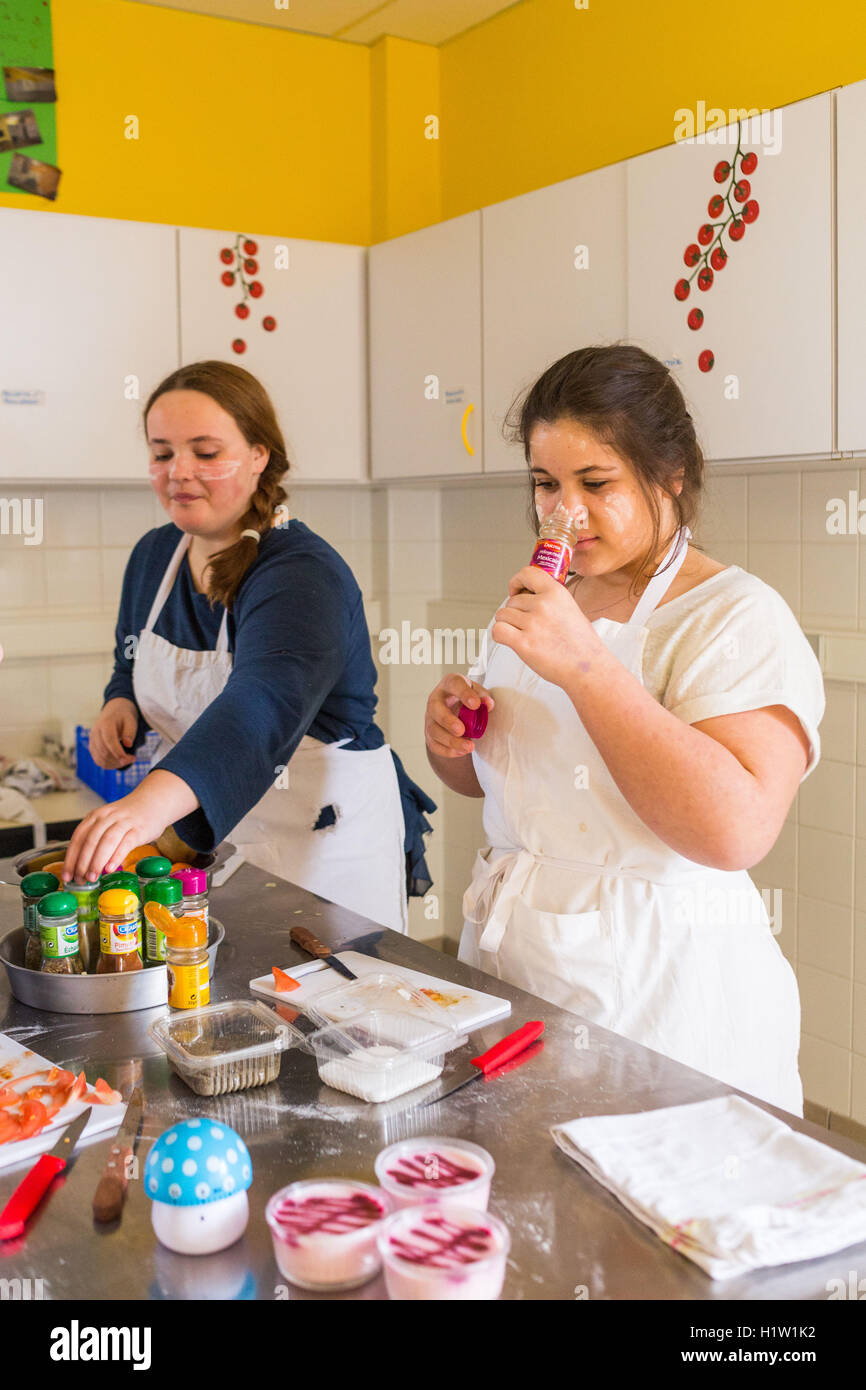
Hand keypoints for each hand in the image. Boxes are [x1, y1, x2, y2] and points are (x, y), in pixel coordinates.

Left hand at [62, 772, 194, 882]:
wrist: (153, 802)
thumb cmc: (128, 818)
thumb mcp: (107, 823)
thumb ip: (96, 840)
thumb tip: (83, 867)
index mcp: (95, 816)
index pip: (78, 838)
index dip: (70, 858)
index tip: (66, 875)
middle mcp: (107, 817)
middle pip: (90, 840)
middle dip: (82, 863)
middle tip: (80, 880)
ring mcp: (124, 822)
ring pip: (106, 841)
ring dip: (97, 862)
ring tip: (92, 878)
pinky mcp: (139, 829)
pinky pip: (126, 843)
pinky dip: (116, 856)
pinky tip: (110, 869)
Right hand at [89, 698, 138, 768]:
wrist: (113, 712)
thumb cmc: (124, 718)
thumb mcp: (131, 721)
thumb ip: (129, 732)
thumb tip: (128, 744)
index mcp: (105, 723)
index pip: (109, 740)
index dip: (118, 752)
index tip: (128, 759)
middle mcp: (95, 732)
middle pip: (104, 751)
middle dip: (118, 759)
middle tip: (132, 759)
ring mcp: (92, 740)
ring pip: (99, 758)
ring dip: (114, 764)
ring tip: (127, 760)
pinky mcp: (92, 747)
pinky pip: (98, 760)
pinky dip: (108, 765)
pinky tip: (119, 762)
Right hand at [425, 674, 494, 758]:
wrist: (455, 710)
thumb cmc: (468, 698)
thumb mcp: (477, 692)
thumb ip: (483, 697)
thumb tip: (488, 704)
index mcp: (449, 684)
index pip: (454, 684)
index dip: (464, 694)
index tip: (476, 705)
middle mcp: (436, 700)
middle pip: (436, 709)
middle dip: (447, 721)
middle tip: (462, 730)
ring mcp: (430, 718)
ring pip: (434, 730)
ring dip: (451, 741)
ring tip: (469, 747)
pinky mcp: (430, 734)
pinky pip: (434, 745)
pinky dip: (448, 751)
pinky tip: (462, 752)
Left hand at [492, 566, 600, 687]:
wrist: (588, 668)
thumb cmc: (581, 643)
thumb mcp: (570, 608)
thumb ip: (549, 599)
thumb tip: (526, 596)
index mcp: (556, 593)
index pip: (527, 573)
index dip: (516, 582)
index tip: (515, 591)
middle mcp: (543, 605)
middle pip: (511, 601)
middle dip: (515, 613)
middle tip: (528, 627)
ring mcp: (533, 624)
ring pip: (502, 616)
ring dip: (507, 625)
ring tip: (523, 635)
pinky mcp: (524, 643)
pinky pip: (498, 631)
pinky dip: (500, 635)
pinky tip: (511, 641)